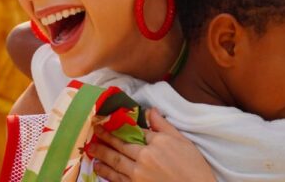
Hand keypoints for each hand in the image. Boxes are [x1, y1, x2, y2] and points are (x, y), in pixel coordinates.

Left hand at [88, 108, 214, 181]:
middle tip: (94, 130)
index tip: (109, 119)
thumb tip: (150, 110)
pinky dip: (107, 173)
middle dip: (105, 136)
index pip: (136, 131)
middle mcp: (145, 157)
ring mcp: (139, 174)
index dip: (121, 125)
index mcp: (158, 143)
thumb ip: (164, 126)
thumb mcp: (183, 143)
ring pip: (116, 162)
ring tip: (91, 149)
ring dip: (102, 154)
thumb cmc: (194, 168)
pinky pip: (118, 179)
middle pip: (121, 144)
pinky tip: (99, 168)